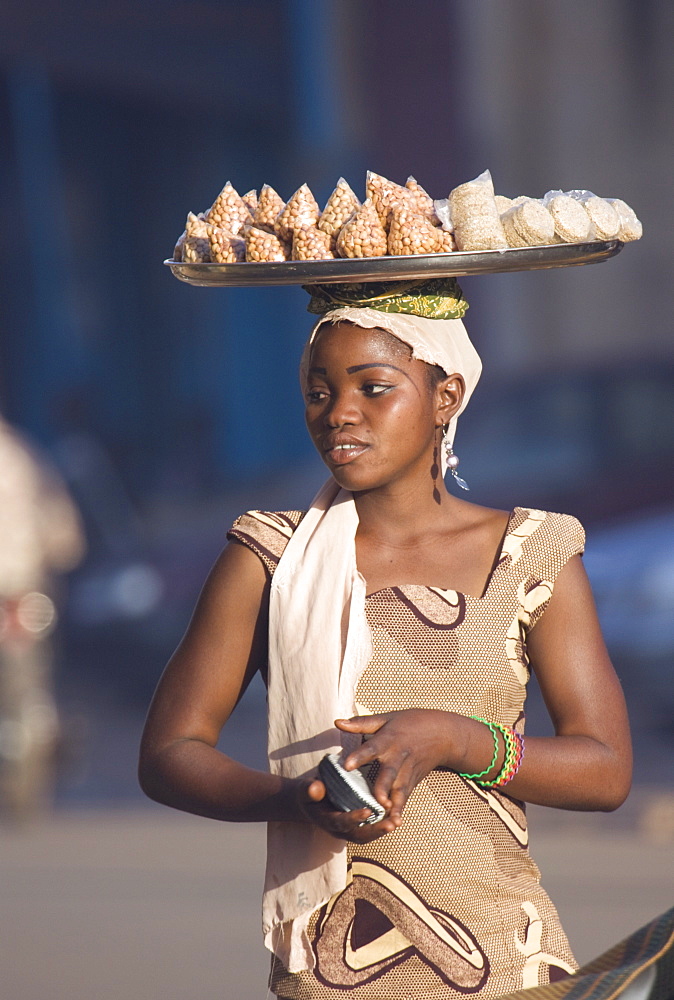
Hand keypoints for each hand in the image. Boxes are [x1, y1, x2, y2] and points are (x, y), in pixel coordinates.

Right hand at [293, 777, 397, 842]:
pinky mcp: (356, 827)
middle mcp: (340, 830)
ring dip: (383, 829)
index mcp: (327, 820)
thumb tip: (315, 788)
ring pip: (368, 835)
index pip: (341, 822)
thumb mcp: (305, 789)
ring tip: (398, 821)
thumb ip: (310, 790)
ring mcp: (349, 830)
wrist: (309, 804)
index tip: (367, 811)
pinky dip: (383, 825)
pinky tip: (396, 816)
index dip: (354, 818)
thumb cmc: (308, 794)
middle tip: (392, 824)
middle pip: (359, 835)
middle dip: (376, 830)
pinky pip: (371, 829)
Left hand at [335, 710, 452, 824]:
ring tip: (387, 818)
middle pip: (389, 773)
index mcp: (389, 739)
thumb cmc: (411, 722)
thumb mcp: (386, 718)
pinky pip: (406, 796)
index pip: (372, 748)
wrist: (444, 734)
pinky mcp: (413, 781)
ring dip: (394, 803)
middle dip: (383, 787)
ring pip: (400, 789)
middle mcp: (398, 757)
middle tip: (377, 800)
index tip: (346, 765)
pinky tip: (395, 822)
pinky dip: (400, 809)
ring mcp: (408, 770)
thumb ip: (361, 723)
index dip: (360, 756)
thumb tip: (337, 723)